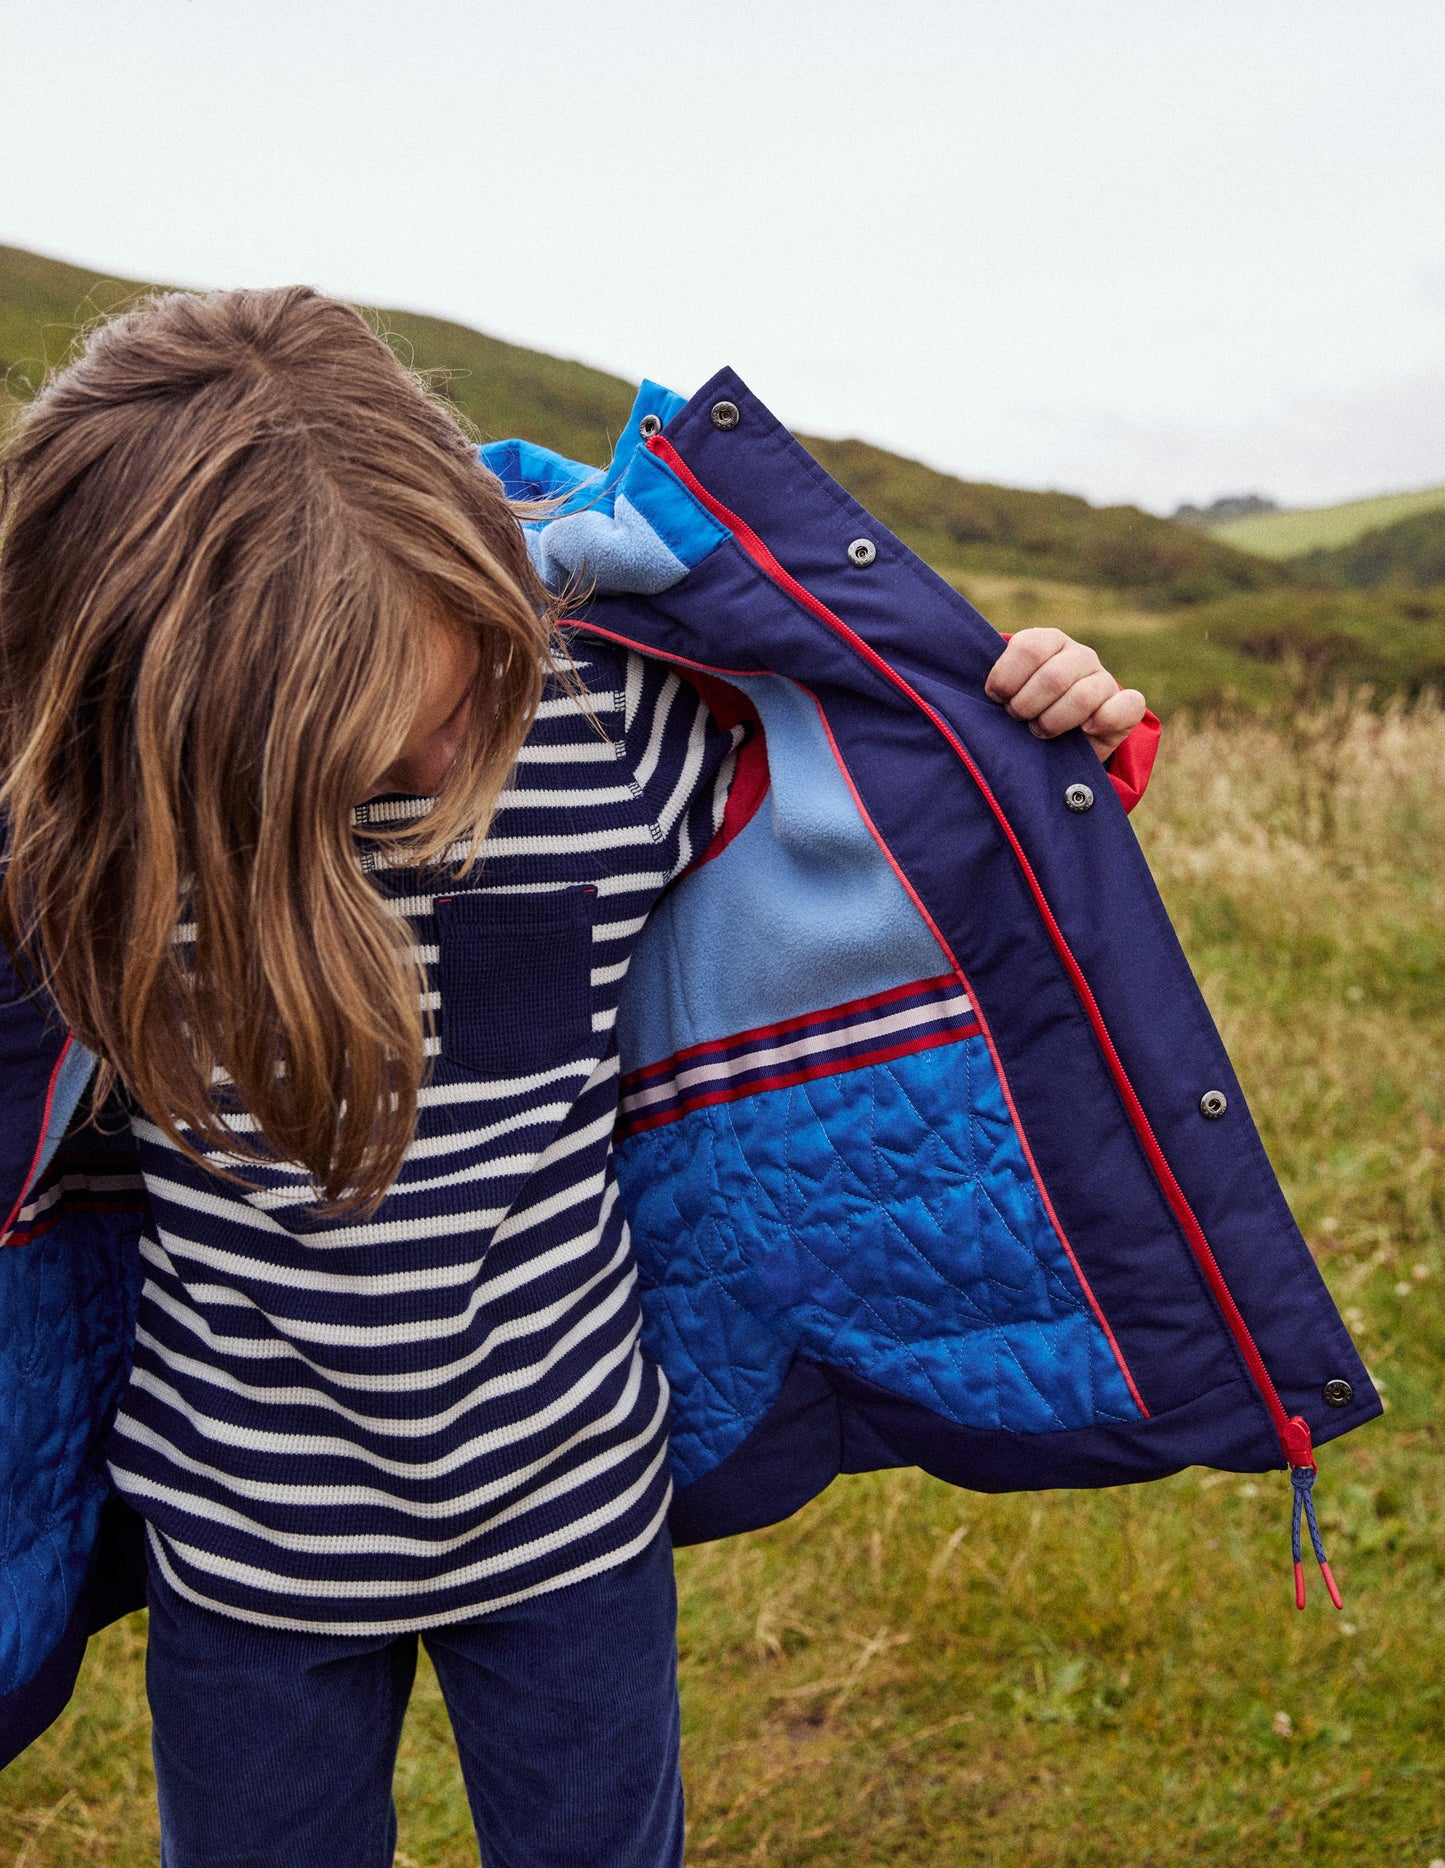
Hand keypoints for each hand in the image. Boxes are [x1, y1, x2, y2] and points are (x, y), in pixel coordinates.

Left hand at [983, 628, 1146, 762]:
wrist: (1055, 744)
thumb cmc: (1019, 713)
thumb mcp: (1001, 692)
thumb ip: (990, 682)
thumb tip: (962, 685)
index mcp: (1048, 642)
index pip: (1029, 648)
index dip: (1007, 678)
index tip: (995, 698)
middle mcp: (1079, 656)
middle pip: (1053, 676)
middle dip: (1027, 706)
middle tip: (1017, 719)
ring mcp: (1104, 679)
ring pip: (1083, 695)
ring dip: (1053, 721)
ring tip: (1039, 731)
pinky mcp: (1126, 707)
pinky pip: (1127, 705)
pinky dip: (1104, 718)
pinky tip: (1085, 730)